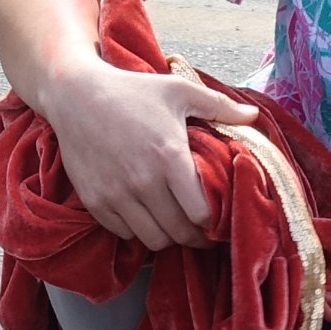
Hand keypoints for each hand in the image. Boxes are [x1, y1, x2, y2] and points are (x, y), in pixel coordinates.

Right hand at [37, 55, 255, 250]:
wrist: (76, 95)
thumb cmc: (132, 91)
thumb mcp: (179, 90)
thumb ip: (220, 106)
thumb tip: (254, 116)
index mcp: (170, 157)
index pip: (200, 214)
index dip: (213, 223)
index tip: (217, 221)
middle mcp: (143, 182)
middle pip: (178, 233)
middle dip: (194, 237)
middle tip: (200, 231)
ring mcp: (116, 194)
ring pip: (152, 240)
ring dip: (167, 237)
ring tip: (174, 225)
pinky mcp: (95, 201)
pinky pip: (124, 233)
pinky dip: (138, 231)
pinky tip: (146, 216)